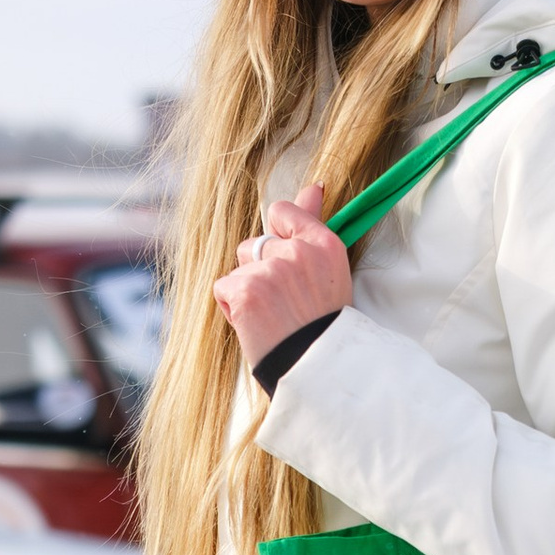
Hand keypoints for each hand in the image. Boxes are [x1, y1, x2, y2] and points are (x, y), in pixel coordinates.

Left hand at [211, 183, 351, 373]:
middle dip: (260, 271)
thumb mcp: (330, 272)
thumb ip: (313, 226)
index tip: (285, 259)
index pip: (285, 212)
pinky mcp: (246, 289)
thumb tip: (312, 186)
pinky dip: (233, 308)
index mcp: (325, 244)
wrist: (316, 368)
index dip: (278, 235)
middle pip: (256, 244)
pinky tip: (255, 326)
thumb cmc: (323, 326)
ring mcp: (271, 269)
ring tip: (271, 318)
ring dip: (246, 290)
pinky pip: (224, 288)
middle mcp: (298, 251)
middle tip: (285, 305)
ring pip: (239, 268)